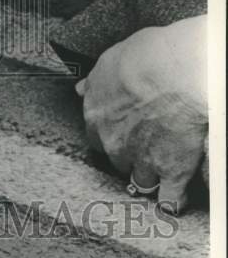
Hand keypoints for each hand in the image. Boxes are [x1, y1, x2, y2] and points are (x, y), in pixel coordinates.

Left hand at [75, 15, 207, 212]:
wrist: (176, 70)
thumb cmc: (145, 57)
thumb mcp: (109, 61)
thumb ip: (95, 82)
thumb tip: (80, 88)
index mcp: (96, 116)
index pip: (95, 137)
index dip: (110, 135)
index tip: (121, 133)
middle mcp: (115, 142)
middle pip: (117, 160)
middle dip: (130, 155)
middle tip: (145, 147)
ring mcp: (143, 160)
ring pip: (141, 180)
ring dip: (150, 176)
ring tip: (161, 171)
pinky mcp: (172, 171)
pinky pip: (169, 198)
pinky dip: (172, 200)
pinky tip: (173, 200)